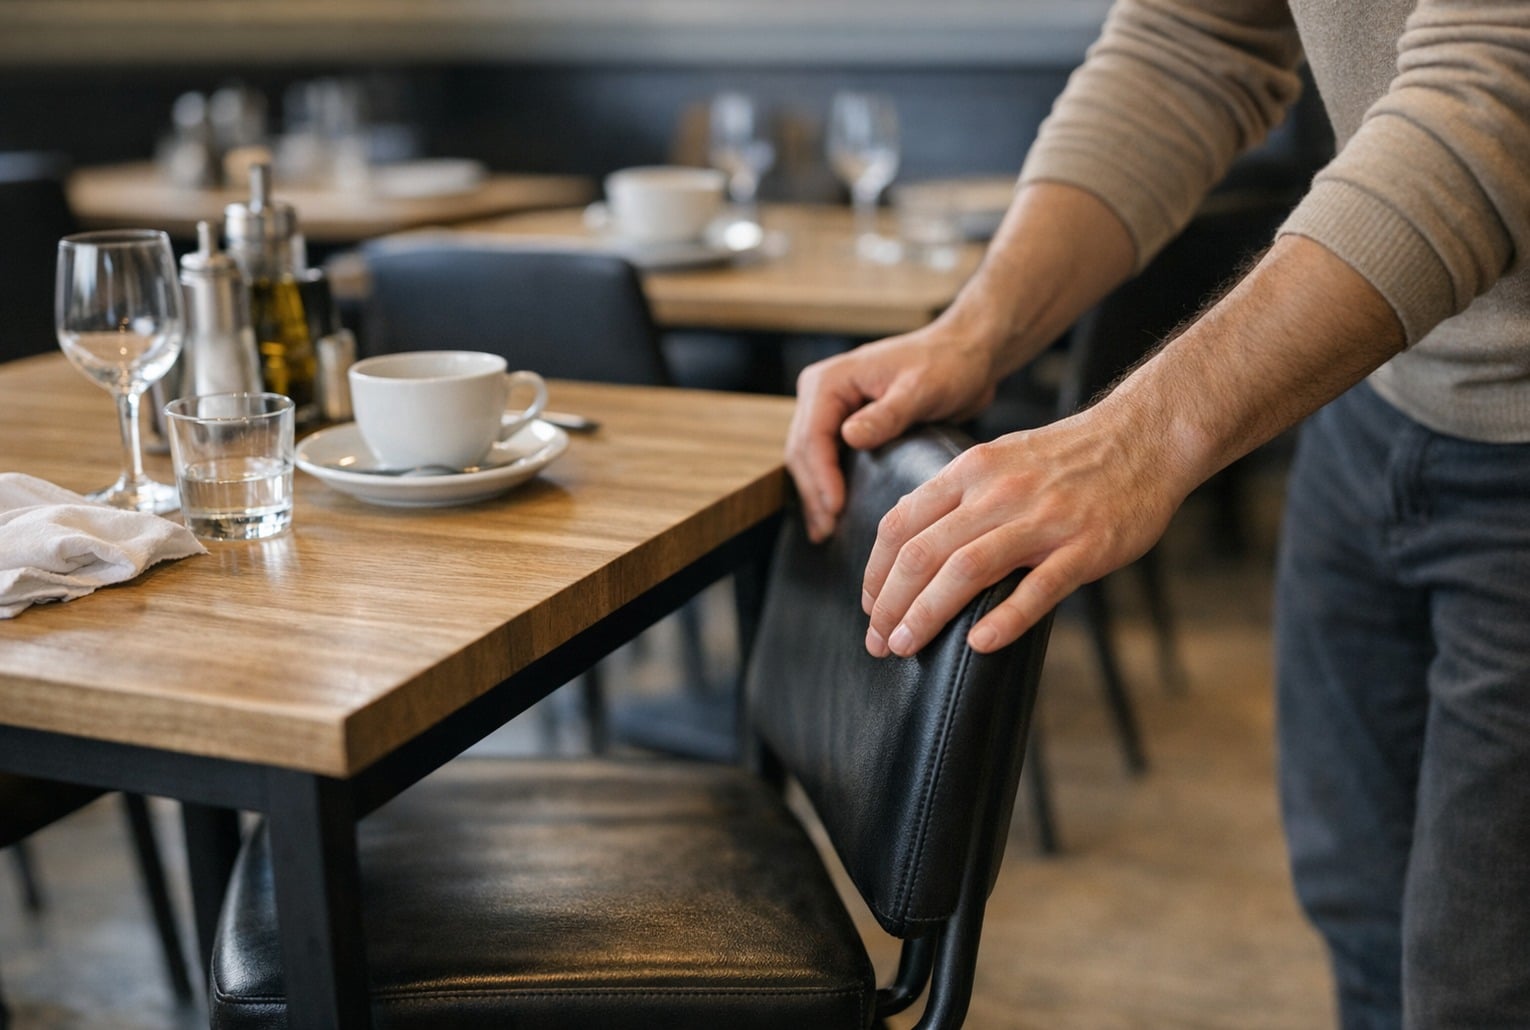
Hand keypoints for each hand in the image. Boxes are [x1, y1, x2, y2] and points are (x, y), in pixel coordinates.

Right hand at [785, 324, 998, 541]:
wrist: (966, 354)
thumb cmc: (947, 364)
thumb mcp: (920, 389)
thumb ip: (886, 414)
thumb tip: (849, 438)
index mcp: (830, 380)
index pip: (811, 436)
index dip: (821, 477)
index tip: (836, 509)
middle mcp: (822, 393)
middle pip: (803, 451)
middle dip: (814, 493)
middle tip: (827, 532)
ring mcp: (831, 410)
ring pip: (808, 460)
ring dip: (816, 496)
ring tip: (826, 532)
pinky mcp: (846, 425)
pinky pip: (826, 460)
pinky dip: (827, 487)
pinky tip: (833, 515)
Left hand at [861, 399, 1192, 657]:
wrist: (1145, 437)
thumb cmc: (1067, 457)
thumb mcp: (998, 458)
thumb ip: (954, 494)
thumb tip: (906, 534)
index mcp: (971, 470)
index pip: (901, 524)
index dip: (876, 572)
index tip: (869, 606)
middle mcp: (999, 492)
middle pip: (923, 553)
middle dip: (891, 605)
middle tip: (879, 642)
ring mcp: (1044, 520)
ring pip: (967, 570)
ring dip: (928, 615)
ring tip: (906, 646)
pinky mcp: (1087, 547)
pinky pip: (1039, 588)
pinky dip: (1005, 619)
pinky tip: (978, 646)